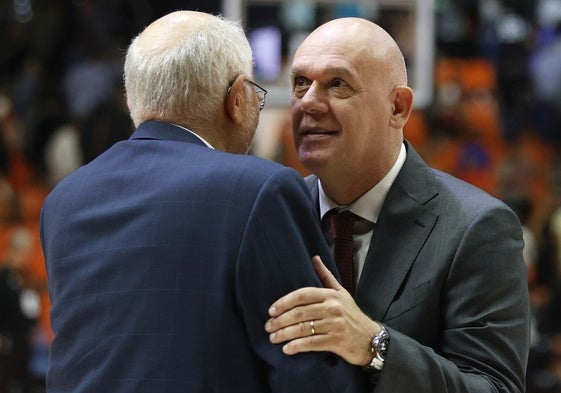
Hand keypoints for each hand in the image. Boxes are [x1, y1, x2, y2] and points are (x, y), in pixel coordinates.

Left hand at [265, 255, 379, 365]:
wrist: (371, 338)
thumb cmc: (352, 314)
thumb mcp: (341, 293)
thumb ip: (326, 276)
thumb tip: (314, 258)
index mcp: (331, 295)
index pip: (302, 295)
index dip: (284, 302)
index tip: (271, 310)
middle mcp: (333, 308)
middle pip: (299, 313)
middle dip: (280, 320)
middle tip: (268, 326)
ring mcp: (335, 325)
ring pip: (303, 328)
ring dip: (285, 334)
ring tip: (273, 338)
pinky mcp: (336, 341)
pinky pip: (312, 343)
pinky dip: (297, 346)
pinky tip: (287, 349)